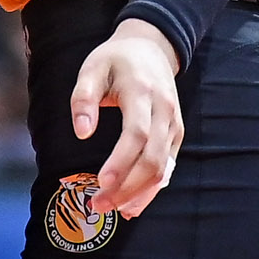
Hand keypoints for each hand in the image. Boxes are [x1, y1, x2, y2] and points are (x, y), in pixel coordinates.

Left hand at [70, 18, 182, 219]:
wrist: (152, 48)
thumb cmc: (115, 60)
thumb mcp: (92, 68)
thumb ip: (83, 98)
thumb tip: (81, 133)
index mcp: (142, 92)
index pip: (136, 134)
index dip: (121, 162)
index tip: (101, 183)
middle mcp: (164, 110)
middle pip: (152, 158)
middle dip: (127, 187)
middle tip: (100, 206)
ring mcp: (174, 124)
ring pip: (163, 167)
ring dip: (140, 193)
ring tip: (114, 210)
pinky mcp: (176, 134)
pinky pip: (168, 166)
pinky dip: (152, 188)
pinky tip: (133, 203)